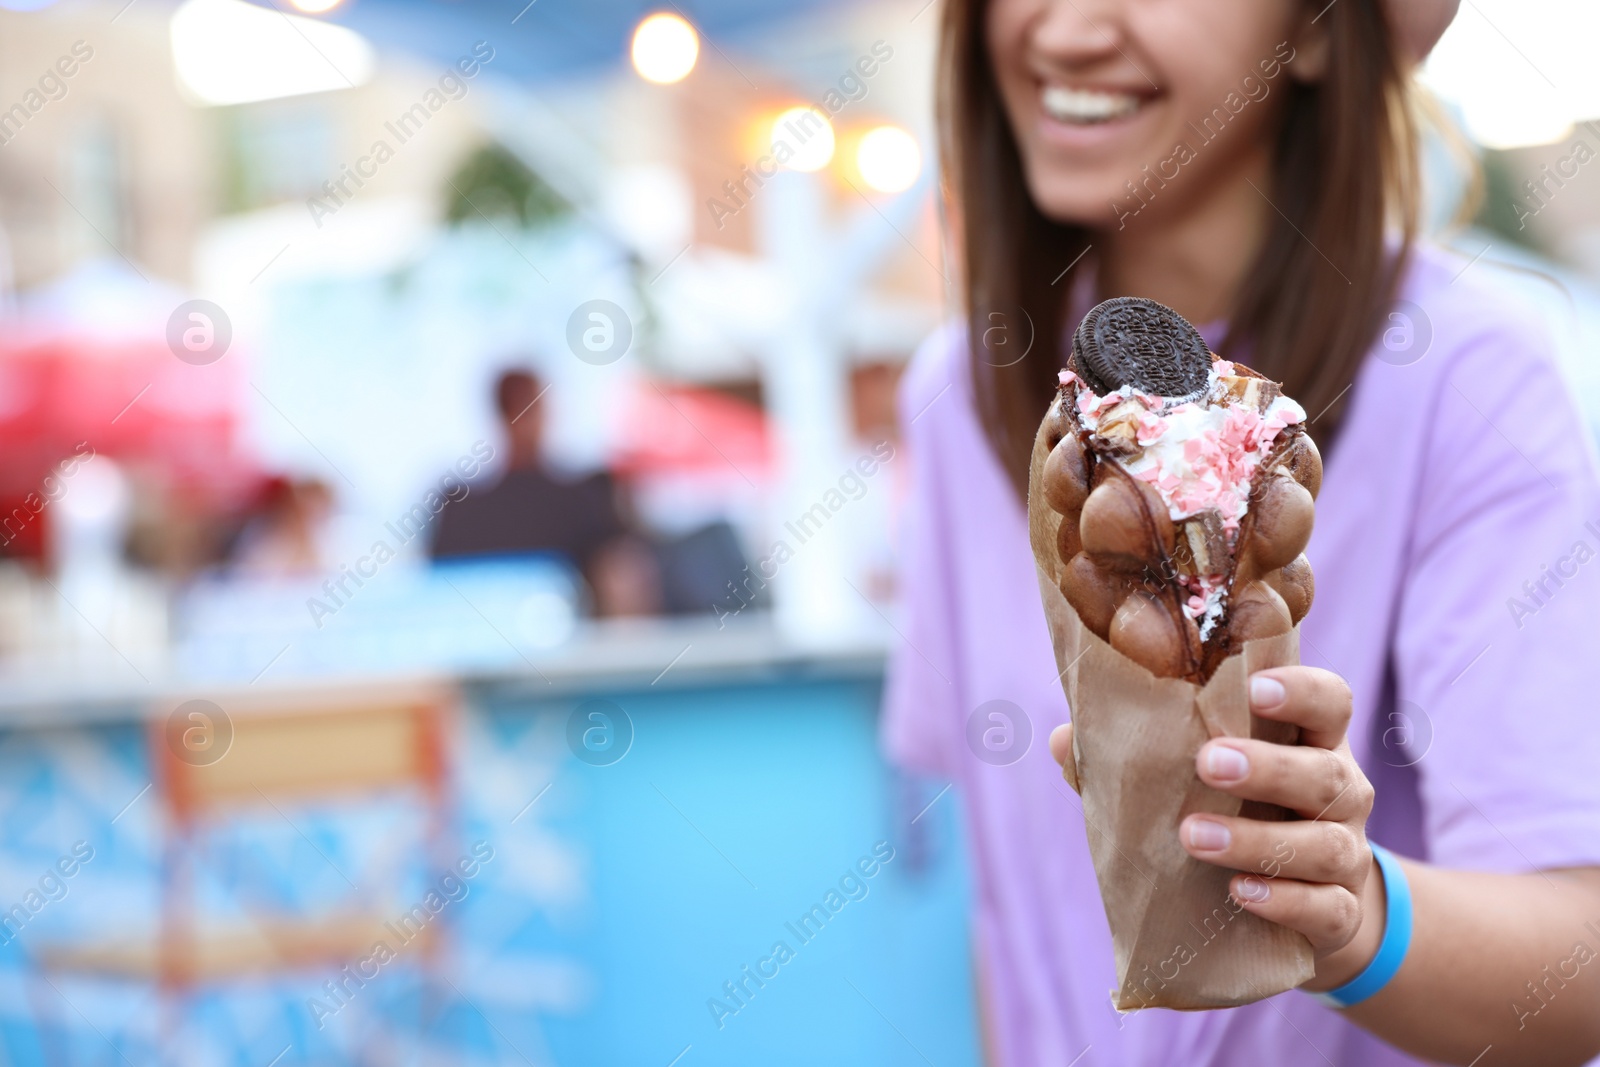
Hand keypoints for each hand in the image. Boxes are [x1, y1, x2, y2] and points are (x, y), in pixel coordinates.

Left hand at [1049, 665, 1383, 988]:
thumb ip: (1137, 757)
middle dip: (1268, 767)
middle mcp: (1340, 792)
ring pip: (1324, 844)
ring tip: (1193, 836)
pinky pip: (1326, 909)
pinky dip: (1285, 902)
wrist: (1301, 908)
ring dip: (1257, 840)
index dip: (1301, 690)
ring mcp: (1345, 854)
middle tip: (1209, 763)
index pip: (1329, 701)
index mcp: (1307, 742)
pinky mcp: (1340, 914)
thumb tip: (1063, 739)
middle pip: (1326, 772)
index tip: (1254, 687)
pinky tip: (1240, 893)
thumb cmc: (1236, 815)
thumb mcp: (1195, 780)